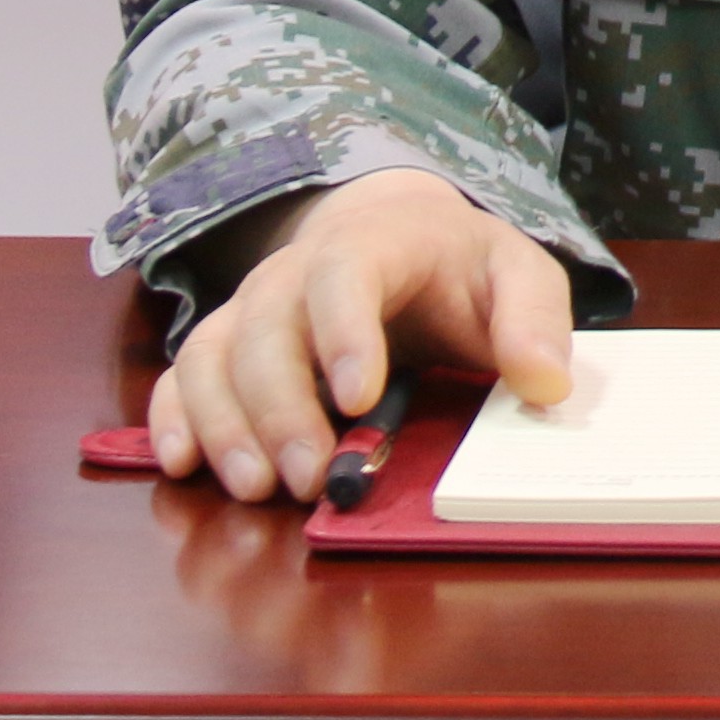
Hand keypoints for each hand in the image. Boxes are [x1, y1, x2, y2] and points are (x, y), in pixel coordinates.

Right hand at [143, 167, 578, 500]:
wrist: (394, 233)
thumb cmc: (456, 266)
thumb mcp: (516, 275)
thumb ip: (535, 320)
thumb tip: (546, 384)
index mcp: (372, 244)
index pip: (345, 275)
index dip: (344, 333)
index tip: (358, 399)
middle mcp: (295, 273)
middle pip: (266, 328)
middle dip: (282, 407)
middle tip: (311, 477)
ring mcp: (252, 309)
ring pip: (212, 355)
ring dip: (225, 423)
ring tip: (256, 486)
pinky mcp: (226, 346)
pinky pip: (182, 375)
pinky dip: (174, 417)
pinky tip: (184, 465)